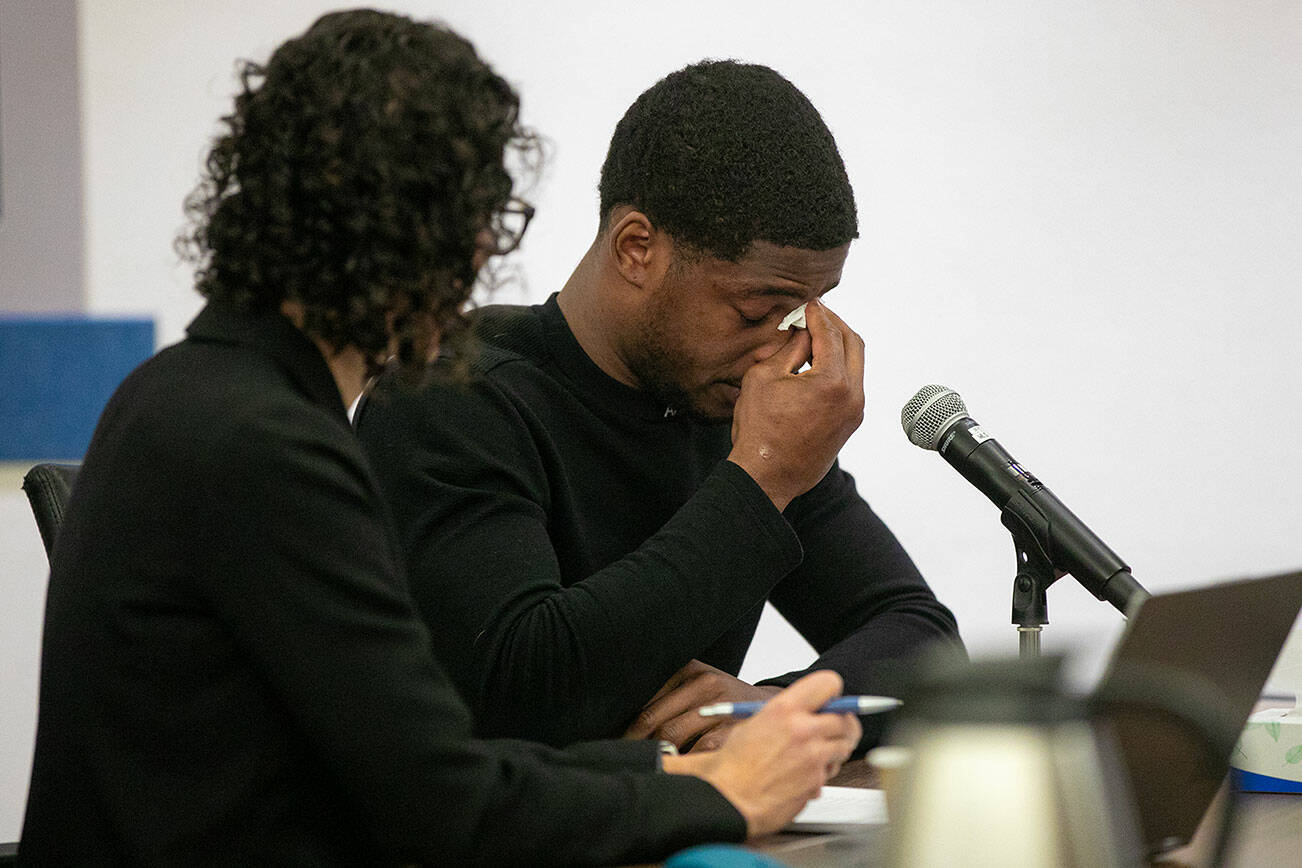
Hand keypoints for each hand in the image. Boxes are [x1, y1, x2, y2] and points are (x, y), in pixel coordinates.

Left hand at [623, 659, 780, 751]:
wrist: (771, 708)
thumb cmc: (723, 702)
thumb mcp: (698, 686)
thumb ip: (669, 699)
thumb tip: (627, 728)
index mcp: (689, 669)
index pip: (646, 698)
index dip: (628, 725)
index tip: (618, 741)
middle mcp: (705, 683)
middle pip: (655, 720)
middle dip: (637, 744)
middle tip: (626, 760)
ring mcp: (720, 707)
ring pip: (673, 737)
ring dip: (658, 756)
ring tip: (647, 766)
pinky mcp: (733, 731)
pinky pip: (697, 753)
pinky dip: (683, 764)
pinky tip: (677, 770)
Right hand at [661, 670, 860, 837]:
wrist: (730, 798)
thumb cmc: (736, 763)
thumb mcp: (755, 722)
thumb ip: (787, 714)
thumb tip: (812, 710)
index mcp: (785, 708)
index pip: (829, 683)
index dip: (833, 692)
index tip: (831, 701)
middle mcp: (803, 729)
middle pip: (846, 719)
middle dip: (842, 725)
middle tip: (833, 730)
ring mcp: (813, 757)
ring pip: (844, 746)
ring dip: (835, 750)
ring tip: (811, 755)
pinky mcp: (817, 781)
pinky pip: (831, 772)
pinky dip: (821, 774)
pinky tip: (801, 775)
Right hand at [727, 299, 864, 510]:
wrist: (766, 476)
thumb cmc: (759, 429)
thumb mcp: (764, 377)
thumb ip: (789, 348)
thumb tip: (803, 331)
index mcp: (832, 381)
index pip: (830, 333)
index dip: (817, 314)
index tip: (807, 304)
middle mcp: (852, 395)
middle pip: (853, 343)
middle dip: (835, 325)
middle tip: (815, 315)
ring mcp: (855, 411)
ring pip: (856, 364)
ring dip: (838, 346)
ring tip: (814, 338)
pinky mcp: (851, 423)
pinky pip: (851, 384)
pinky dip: (838, 368)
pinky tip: (816, 365)